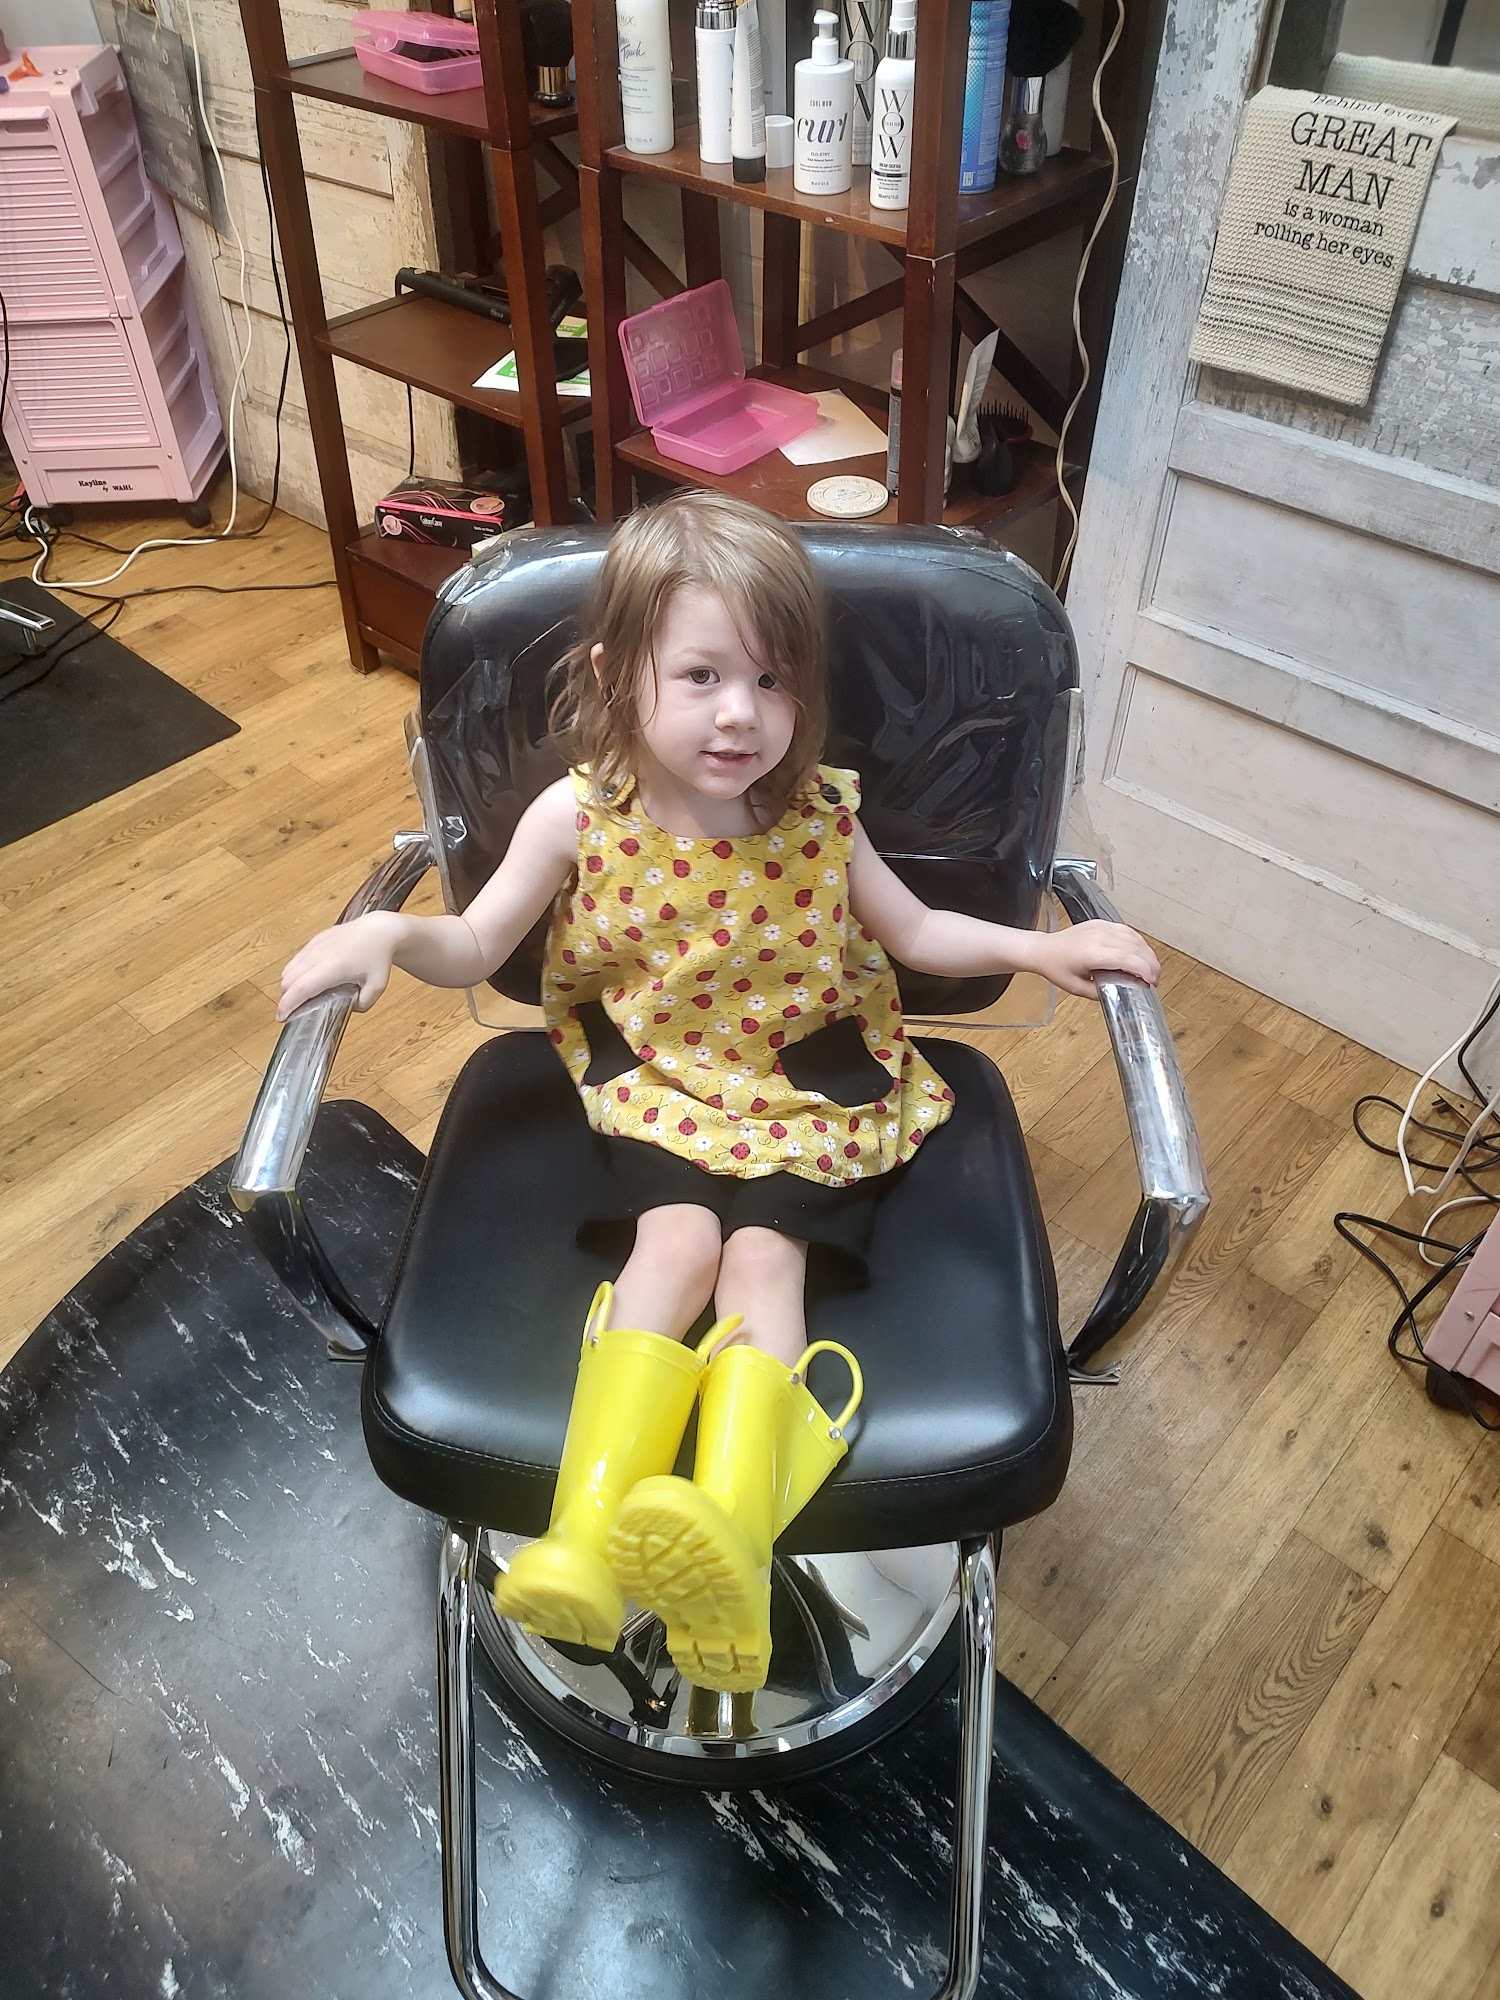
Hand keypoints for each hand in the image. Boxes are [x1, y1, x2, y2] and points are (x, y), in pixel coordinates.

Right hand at [277, 912, 400, 1020]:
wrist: (379, 930)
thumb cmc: (378, 956)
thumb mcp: (377, 987)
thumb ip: (363, 1004)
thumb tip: (348, 1008)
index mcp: (334, 967)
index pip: (302, 988)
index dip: (288, 1004)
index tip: (281, 1017)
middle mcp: (319, 955)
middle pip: (289, 980)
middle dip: (285, 998)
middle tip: (289, 1012)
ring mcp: (314, 946)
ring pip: (289, 969)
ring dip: (287, 985)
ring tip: (296, 998)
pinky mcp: (313, 941)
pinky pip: (295, 960)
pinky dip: (293, 973)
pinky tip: (303, 981)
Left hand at [1034, 920, 1159, 999]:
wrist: (1043, 949)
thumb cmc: (1056, 967)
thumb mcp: (1076, 988)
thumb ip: (1100, 993)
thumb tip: (1121, 993)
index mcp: (1092, 953)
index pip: (1127, 958)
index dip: (1144, 969)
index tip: (1151, 982)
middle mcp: (1098, 937)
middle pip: (1135, 947)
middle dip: (1151, 964)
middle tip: (1154, 979)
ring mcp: (1101, 927)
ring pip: (1134, 937)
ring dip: (1147, 953)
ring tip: (1150, 969)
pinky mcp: (1101, 923)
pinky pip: (1127, 930)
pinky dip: (1138, 942)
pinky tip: (1141, 953)